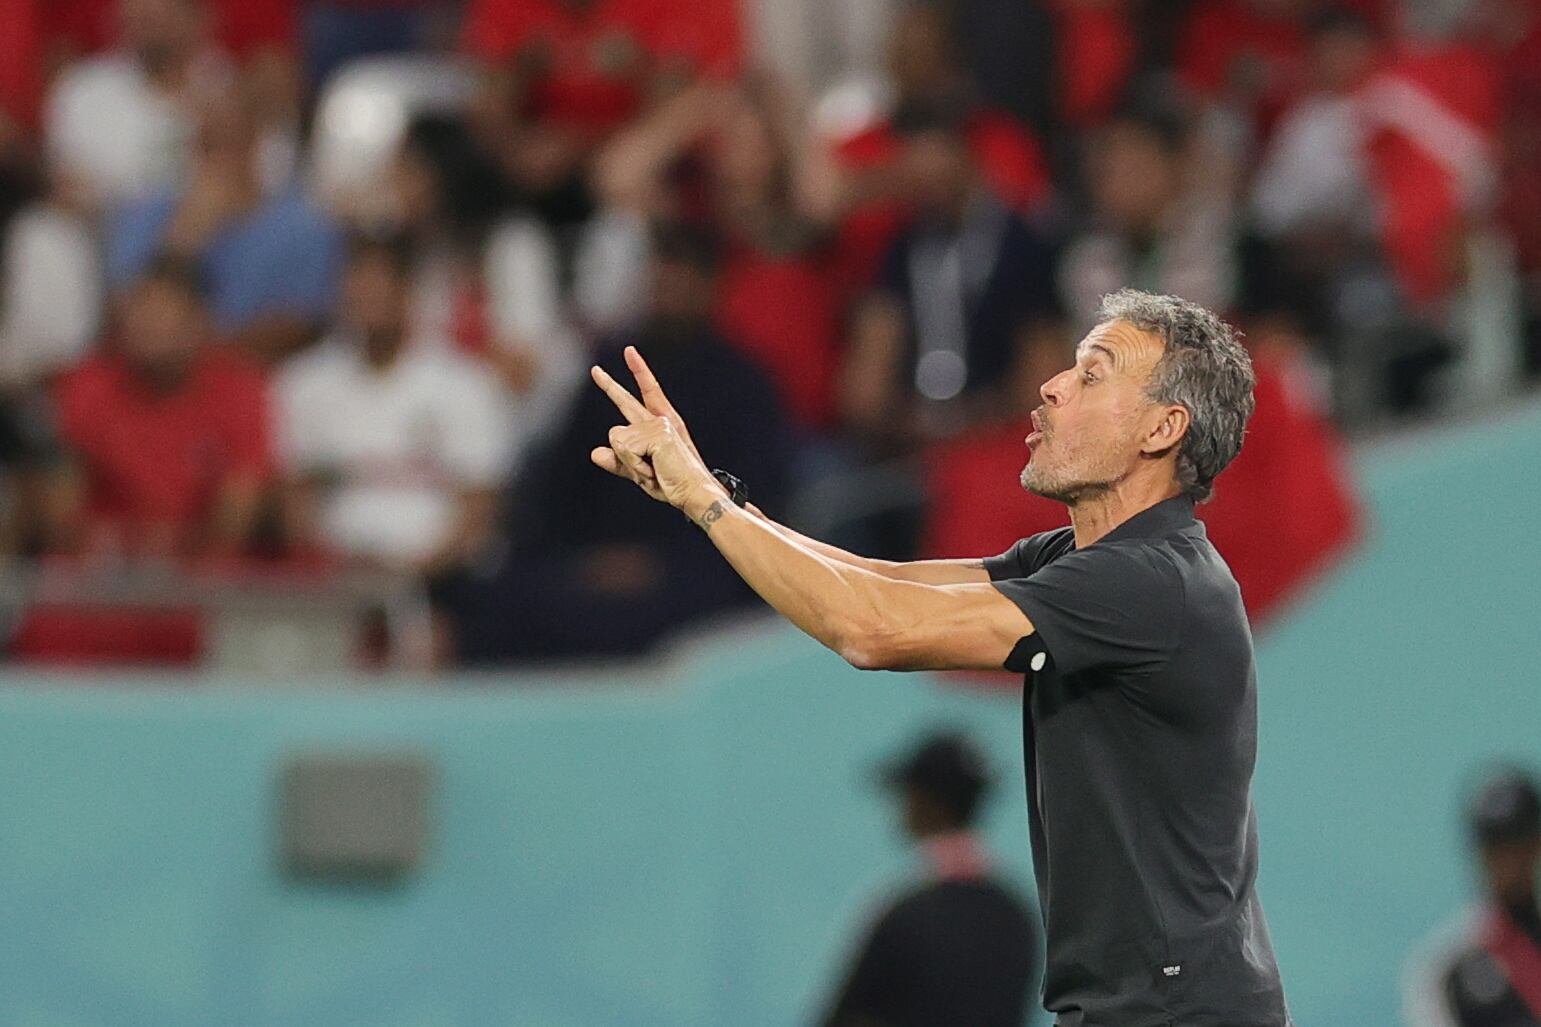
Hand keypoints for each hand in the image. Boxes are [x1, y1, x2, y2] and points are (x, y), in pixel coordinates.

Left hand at [589, 346, 723, 517]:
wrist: (694, 493)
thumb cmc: (671, 483)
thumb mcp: (640, 472)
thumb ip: (618, 463)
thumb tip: (594, 453)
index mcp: (660, 424)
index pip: (647, 393)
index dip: (639, 371)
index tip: (629, 351)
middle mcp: (660, 420)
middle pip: (625, 401)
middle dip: (608, 385)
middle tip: (594, 370)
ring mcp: (660, 424)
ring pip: (617, 440)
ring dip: (630, 462)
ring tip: (653, 471)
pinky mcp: (659, 433)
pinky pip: (624, 449)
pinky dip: (634, 465)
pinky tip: (654, 469)